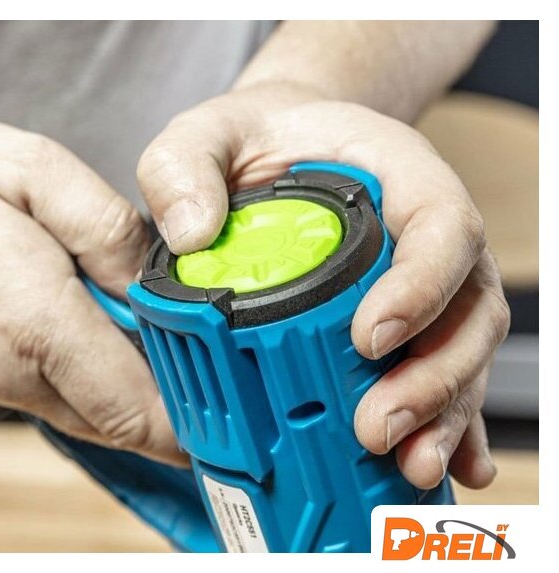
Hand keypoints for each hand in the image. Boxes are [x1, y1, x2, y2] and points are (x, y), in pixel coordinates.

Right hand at [0, 104, 182, 464]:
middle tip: (214, 359)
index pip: (140, 409)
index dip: (200, 417)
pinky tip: (105, 329)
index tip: (238, 398)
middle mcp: (14, 371)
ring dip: (136, 389)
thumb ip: (111, 230)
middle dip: (178, 403)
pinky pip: (60, 396)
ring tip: (164, 337)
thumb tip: (156, 278)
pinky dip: (97, 379)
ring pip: (93, 415)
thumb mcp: (35, 171)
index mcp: (37, 322)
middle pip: (123, 425)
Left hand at [136, 83, 509, 487]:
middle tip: (377, 427)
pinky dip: (452, 425)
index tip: (369, 339)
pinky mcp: (410, 323)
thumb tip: (192, 234)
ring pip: (463, 353)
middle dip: (433, 378)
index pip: (440, 224)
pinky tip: (448, 467)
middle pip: (465, 308)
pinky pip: (444, 375)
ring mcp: (425, 283)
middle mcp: (424, 233)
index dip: (421, 286)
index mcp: (396, 174)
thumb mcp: (203, 135)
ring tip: (406, 464)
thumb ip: (184, 167)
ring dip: (442, 415)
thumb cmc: (250, 140)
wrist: (276, 150)